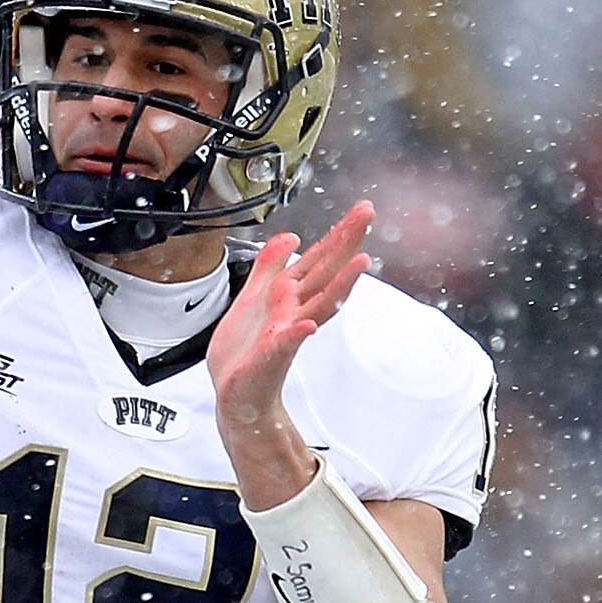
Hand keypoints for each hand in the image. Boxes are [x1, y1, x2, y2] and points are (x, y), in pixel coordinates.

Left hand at [205, 204, 373, 511]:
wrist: (234, 392)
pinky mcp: (270, 358)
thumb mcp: (253, 296)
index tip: (362, 210)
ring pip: (318, 305)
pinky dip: (296, 335)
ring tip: (359, 265)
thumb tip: (291, 236)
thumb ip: (270, 266)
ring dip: (339, 286)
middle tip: (367, 216)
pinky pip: (285, 345)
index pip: (319, 259)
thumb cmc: (244, 349)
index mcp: (288, 295)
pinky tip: (306, 326)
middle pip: (326, 272)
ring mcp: (286, 334)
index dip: (339, 233)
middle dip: (345, 244)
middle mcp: (294, 311)